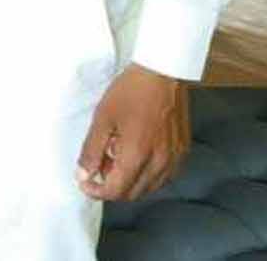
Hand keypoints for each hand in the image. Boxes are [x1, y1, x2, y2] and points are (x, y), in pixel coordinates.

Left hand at [75, 64, 190, 200]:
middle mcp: (159, 163)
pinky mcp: (182, 151)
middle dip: (111, 187)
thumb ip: (92, 150)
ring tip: (116, 158)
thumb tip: (83, 174)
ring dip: (130, 182)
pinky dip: (147, 175)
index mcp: (137, 155)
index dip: (96, 191)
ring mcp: (174, 158)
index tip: (84, 182)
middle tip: (99, 166)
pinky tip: (136, 157)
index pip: (116, 190)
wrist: (162, 73)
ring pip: (149, 187)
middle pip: (133, 193)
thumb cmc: (130, 92)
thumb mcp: (102, 118)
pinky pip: (163, 176)